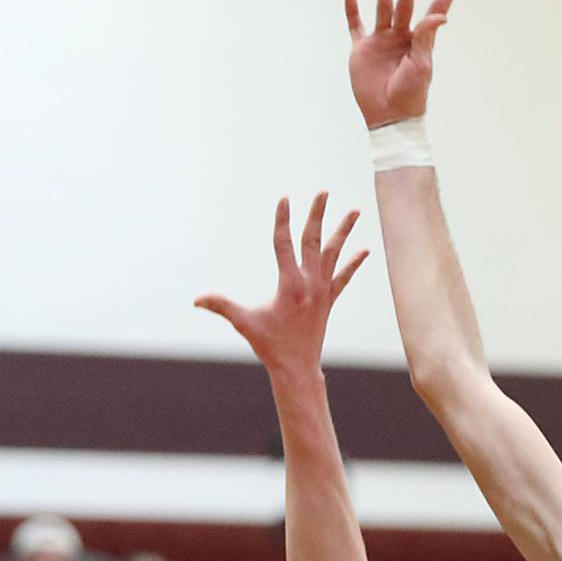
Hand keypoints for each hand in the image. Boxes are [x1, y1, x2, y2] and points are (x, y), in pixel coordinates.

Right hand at [195, 193, 367, 376]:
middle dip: (318, 214)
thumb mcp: (244, 323)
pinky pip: (343, 277)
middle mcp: (310, 283)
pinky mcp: (329, 301)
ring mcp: (322, 291)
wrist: (297, 369)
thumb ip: (221, 307)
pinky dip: (353, 264)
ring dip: (343, 231)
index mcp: (290, 284)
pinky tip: (364, 250)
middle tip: (324, 191)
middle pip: (314, 240)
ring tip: (355, 211)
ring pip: (333, 254)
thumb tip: (196, 299)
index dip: (283, 220)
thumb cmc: (270, 346)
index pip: (284, 243)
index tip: (284, 198)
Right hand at [346, 0, 464, 129]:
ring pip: (382, 8)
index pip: (435, 9)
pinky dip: (352, 12)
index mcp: (420, 40)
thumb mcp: (422, 65)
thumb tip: (442, 14)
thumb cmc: (411, 93)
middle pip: (405, 4)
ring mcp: (381, 41)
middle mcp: (401, 36)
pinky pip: (355, 26)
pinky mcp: (362, 50)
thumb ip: (426, 37)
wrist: (388, 116)